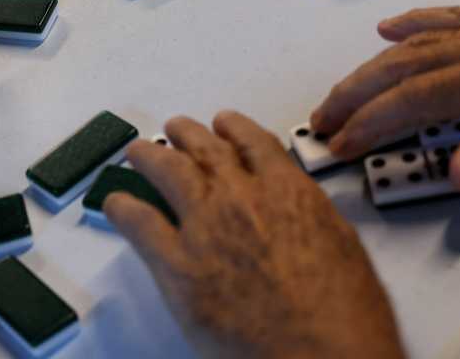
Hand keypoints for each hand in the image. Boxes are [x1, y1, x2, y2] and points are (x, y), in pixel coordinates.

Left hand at [105, 112, 402, 357]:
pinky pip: (137, 222)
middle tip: (175, 130)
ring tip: (138, 152)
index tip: (224, 124)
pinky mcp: (176, 265)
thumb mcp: (344, 247)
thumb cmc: (344, 319)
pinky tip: (115, 204)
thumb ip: (310, 218)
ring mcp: (205, 227)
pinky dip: (121, 208)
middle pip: (203, 148)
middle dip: (185, 135)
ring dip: (148, 155)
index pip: (252, 141)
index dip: (233, 128)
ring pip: (165, 170)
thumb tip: (297, 212)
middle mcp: (242, 197)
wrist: (322, 357)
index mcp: (288, 191)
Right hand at [312, 5, 459, 191]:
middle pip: (397, 69)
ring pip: (412, 45)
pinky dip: (412, 26)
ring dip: (369, 69)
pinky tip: (391, 30)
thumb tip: (454, 172)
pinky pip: (445, 19)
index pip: (411, 100)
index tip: (340, 144)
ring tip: (342, 91)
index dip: (369, 123)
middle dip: (352, 95)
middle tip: (321, 121)